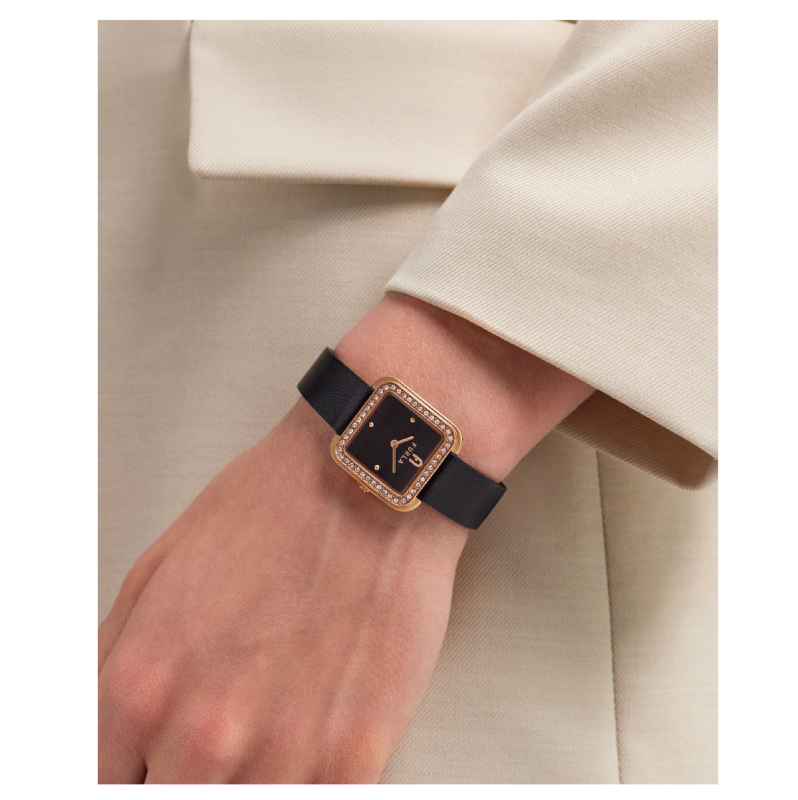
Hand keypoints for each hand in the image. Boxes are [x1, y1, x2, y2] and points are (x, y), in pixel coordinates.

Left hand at [99, 293, 593, 782]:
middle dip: (188, 773)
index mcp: (140, 685)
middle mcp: (203, 731)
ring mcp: (282, 752)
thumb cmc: (278, 508)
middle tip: (220, 735)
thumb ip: (117, 660)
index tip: (154, 759)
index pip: (104, 779)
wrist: (371, 482)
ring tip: (271, 730)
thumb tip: (105, 727)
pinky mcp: (352, 756)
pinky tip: (310, 742)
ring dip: (250, 777)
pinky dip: (308, 779)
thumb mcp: (160, 569)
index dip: (132, 769)